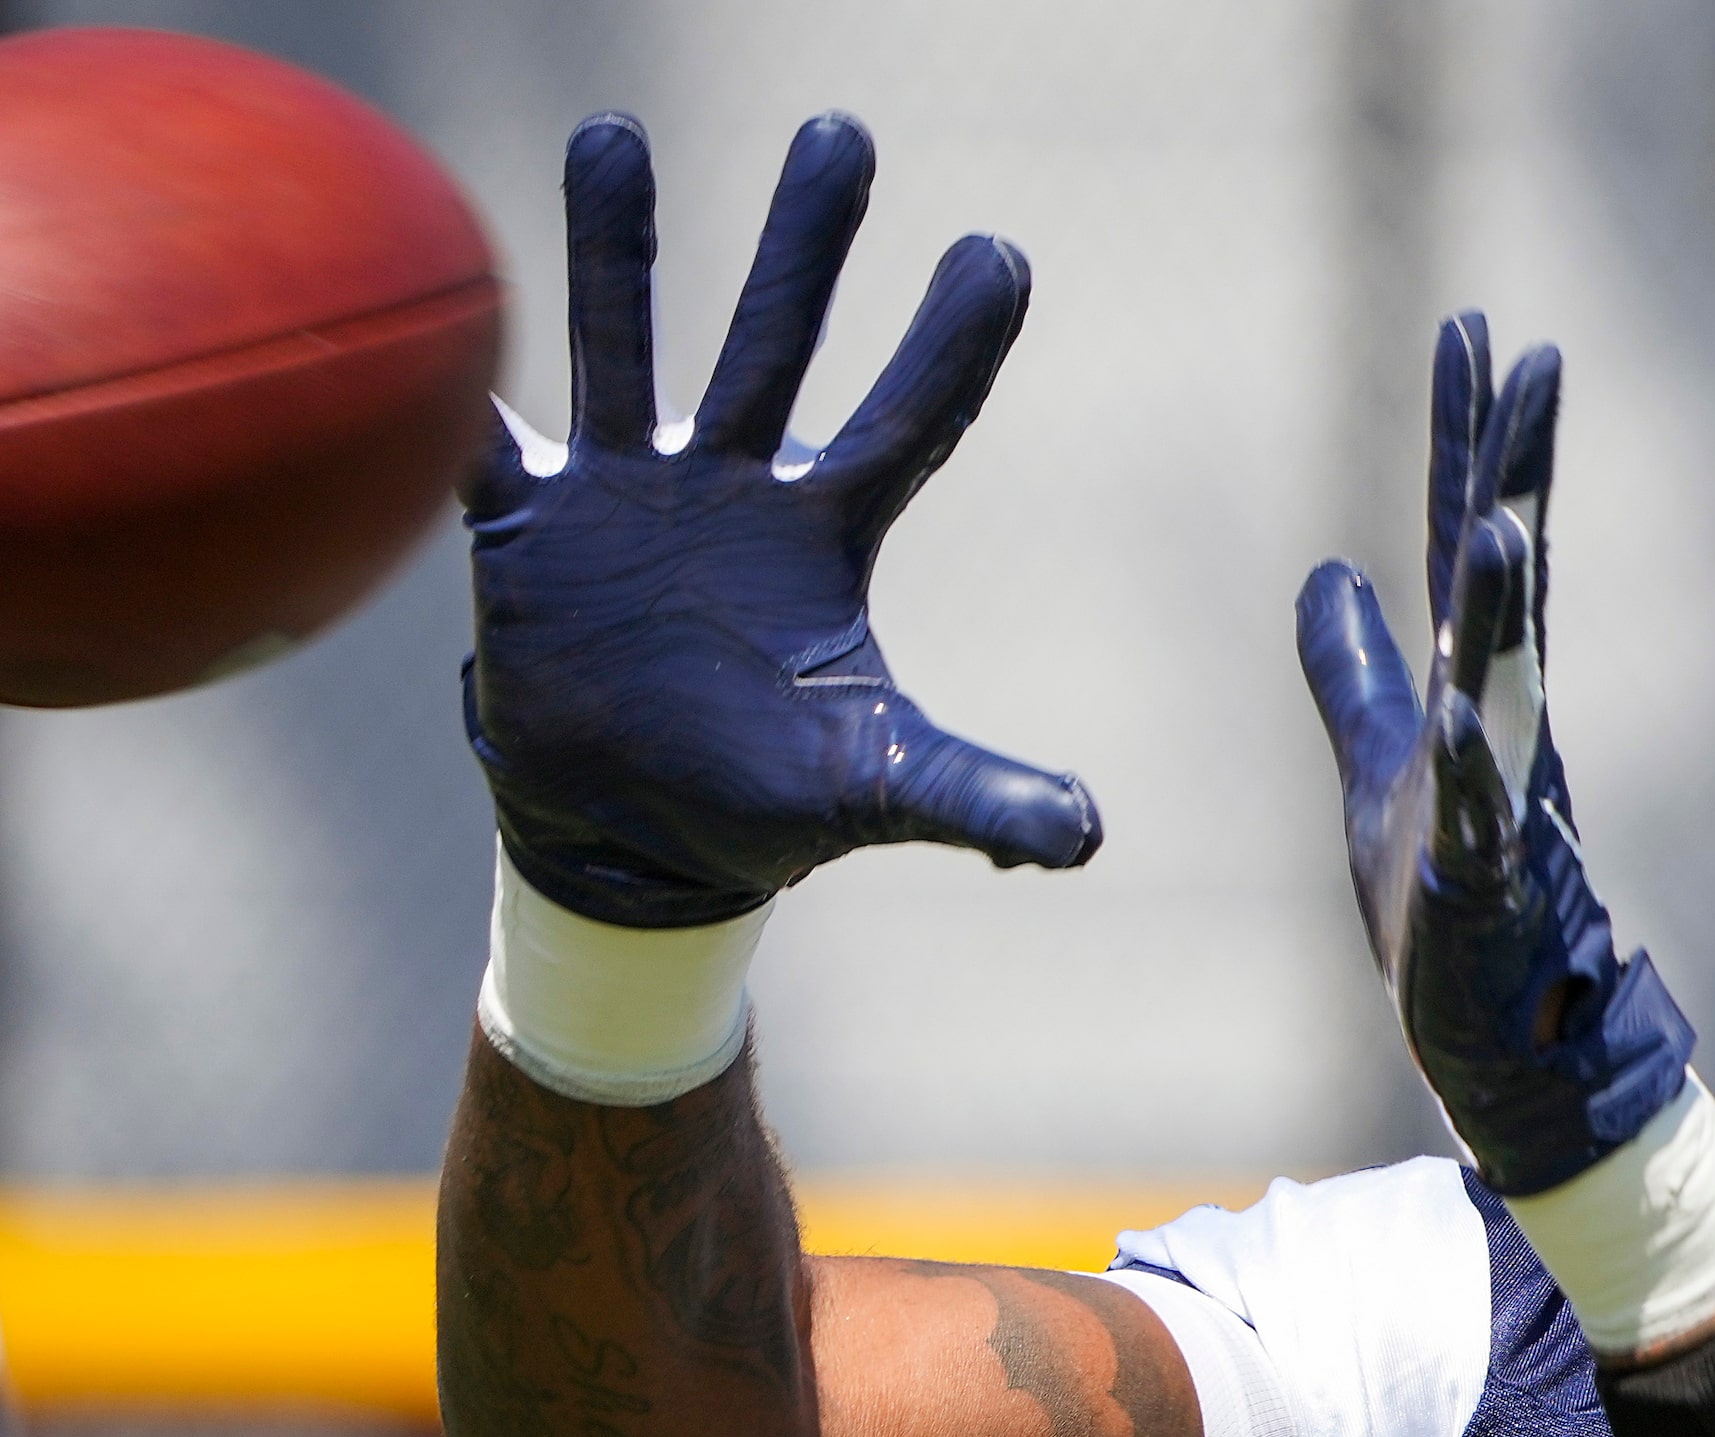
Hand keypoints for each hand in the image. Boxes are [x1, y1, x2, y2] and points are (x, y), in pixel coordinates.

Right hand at [460, 113, 1098, 929]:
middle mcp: (733, 486)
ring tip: (613, 132)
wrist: (632, 834)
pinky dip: (456, 399)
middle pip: (776, 344)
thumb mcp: (877, 790)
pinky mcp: (531, 527)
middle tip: (843, 134)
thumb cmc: (767, 796)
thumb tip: (1087, 836)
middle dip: (804, 244)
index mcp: (827, 533)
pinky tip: (436, 315)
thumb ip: (978, 797)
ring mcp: (626, 492)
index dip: (951, 346)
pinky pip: (484, 447)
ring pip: (623, 347)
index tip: (1000, 254)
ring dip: (619, 250)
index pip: (908, 421)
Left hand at [1296, 313, 1692, 1194]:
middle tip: (1532, 361)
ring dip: (1499, 604)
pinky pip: (1483, 819)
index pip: (1466, 537)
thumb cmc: (1445, 905)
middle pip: (1507, 578)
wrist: (1497, 1042)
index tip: (1475, 329)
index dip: (1467, 437)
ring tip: (1493, 519)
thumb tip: (1326, 572)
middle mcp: (1502, 725)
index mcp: (1474, 688)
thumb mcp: (1379, 766)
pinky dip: (1470, 767)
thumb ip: (1355, 670)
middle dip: (1516, 472)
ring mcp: (1504, 801)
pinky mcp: (1486, 887)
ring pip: (1509, 684)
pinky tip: (1458, 711)